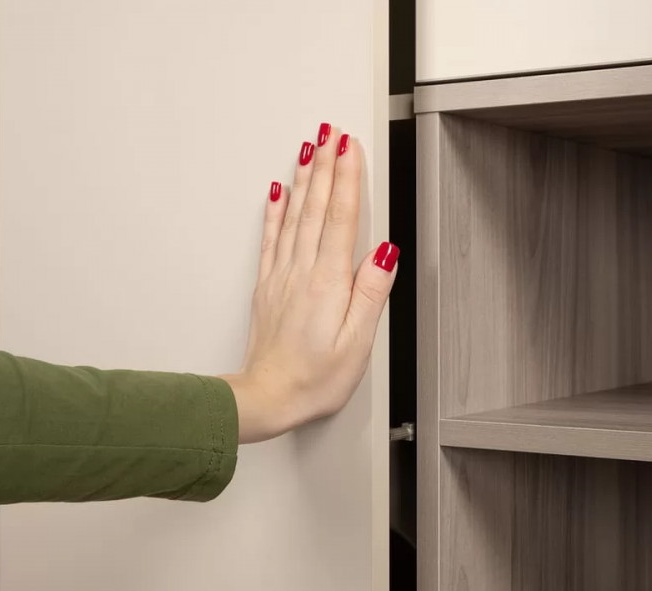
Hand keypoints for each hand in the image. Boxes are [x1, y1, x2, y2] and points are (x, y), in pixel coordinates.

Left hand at [222, 125, 397, 442]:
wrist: (268, 397)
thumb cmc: (315, 378)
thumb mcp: (357, 342)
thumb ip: (370, 293)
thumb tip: (384, 253)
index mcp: (329, 283)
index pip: (340, 218)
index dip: (347, 178)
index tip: (351, 147)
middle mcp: (302, 272)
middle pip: (316, 207)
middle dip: (326, 165)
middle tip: (330, 132)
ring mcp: (282, 276)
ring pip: (294, 215)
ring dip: (304, 179)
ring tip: (310, 149)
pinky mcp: (268, 286)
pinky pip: (272, 238)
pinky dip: (275, 211)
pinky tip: (277, 193)